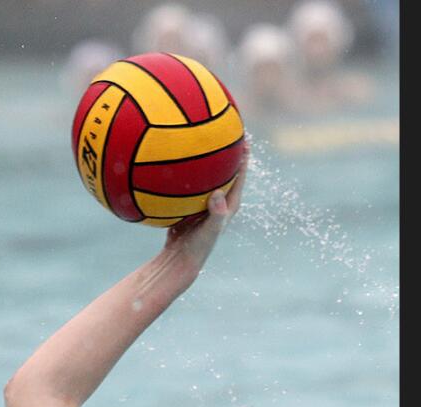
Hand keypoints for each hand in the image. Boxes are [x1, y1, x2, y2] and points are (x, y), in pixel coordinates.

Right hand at [148, 149, 248, 292]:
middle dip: (228, 154)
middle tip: (227, 133)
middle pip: (226, 172)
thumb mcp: (209, 230)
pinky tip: (175, 164)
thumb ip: (216, 213)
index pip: (240, 176)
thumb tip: (218, 193)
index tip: (245, 139)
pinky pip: (191, 186)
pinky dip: (187, 175)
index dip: (243, 158)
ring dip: (207, 162)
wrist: (180, 258)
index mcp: (230, 204)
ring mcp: (204, 203)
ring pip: (208, 178)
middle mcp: (219, 201)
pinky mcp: (190, 206)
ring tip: (202, 143)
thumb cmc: (198, 246)